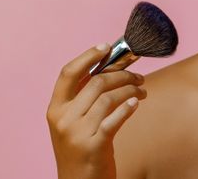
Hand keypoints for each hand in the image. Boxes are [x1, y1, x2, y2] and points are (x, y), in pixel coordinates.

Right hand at [46, 44, 147, 178]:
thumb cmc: (81, 150)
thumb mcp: (74, 122)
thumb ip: (85, 98)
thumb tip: (112, 66)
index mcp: (55, 109)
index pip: (68, 73)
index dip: (88, 56)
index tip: (106, 47)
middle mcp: (63, 119)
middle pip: (96, 82)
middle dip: (122, 74)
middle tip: (138, 76)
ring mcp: (77, 133)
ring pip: (109, 97)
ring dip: (131, 89)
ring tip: (142, 91)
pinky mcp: (93, 145)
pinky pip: (115, 118)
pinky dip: (129, 107)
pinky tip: (136, 103)